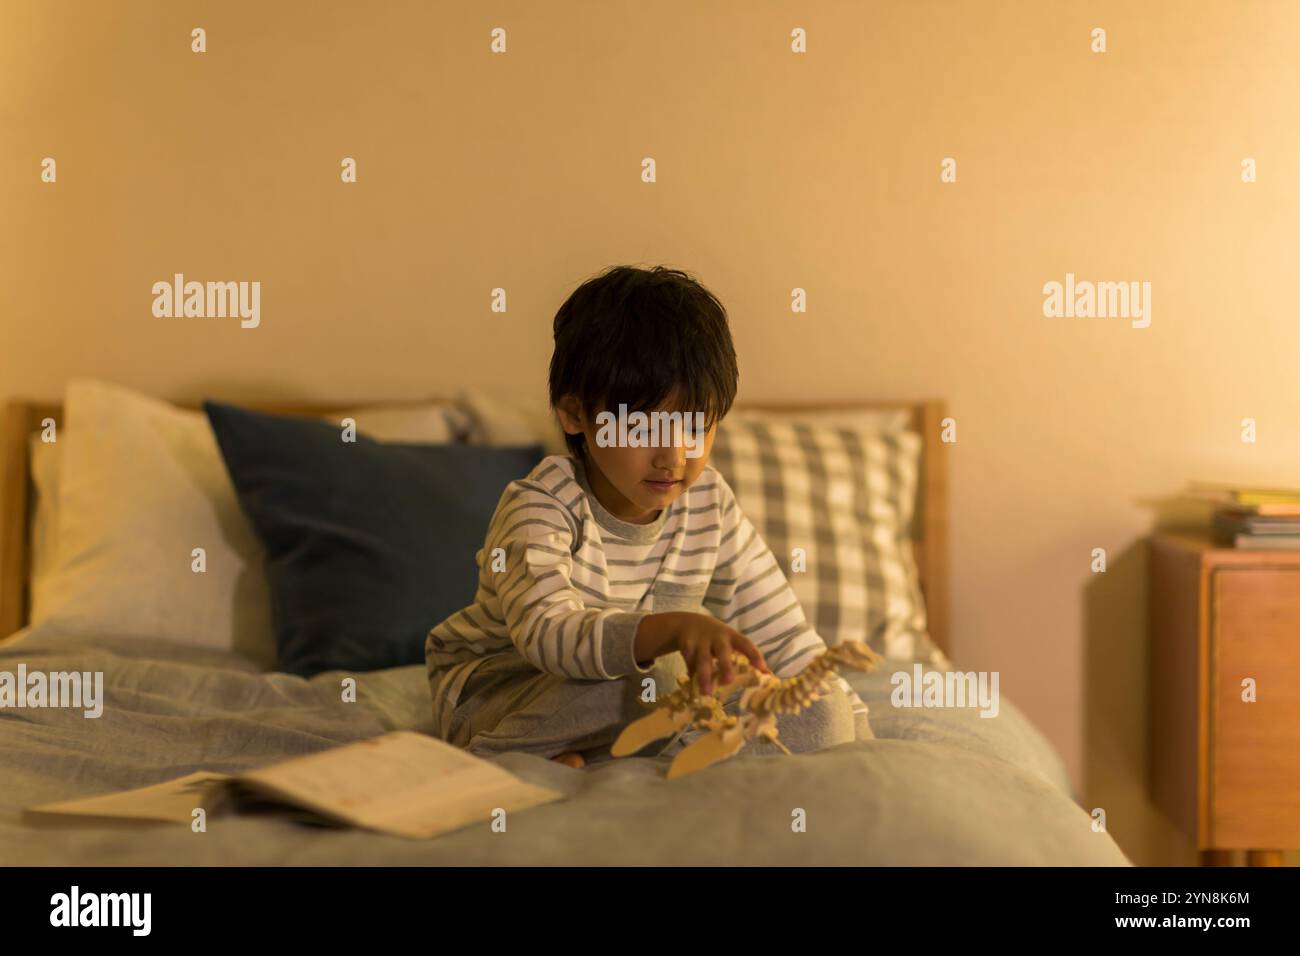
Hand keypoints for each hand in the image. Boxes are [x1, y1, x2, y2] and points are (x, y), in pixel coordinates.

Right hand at [635, 611, 772, 694]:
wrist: (688, 622)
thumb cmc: (717, 639)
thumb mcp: (731, 642)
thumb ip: (748, 658)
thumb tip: (771, 677)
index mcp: (732, 636)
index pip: (746, 644)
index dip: (754, 656)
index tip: (763, 669)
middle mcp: (717, 637)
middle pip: (722, 651)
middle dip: (725, 665)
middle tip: (729, 681)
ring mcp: (701, 640)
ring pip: (702, 658)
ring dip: (704, 675)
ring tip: (706, 693)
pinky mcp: (686, 643)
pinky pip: (689, 660)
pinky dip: (690, 672)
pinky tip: (691, 684)